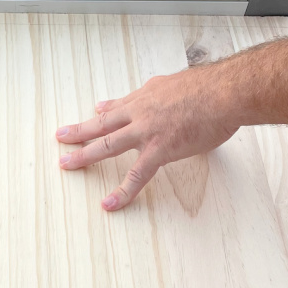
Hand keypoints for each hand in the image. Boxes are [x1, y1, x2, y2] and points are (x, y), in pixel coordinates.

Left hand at [55, 68, 240, 209]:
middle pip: (102, 123)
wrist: (226, 93)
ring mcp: (146, 132)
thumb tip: (153, 89)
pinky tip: (109, 203)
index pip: (119, 106)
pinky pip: (137, 175)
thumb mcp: (178, 83)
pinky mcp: (159, 150)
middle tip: (60, 137)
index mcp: (147, 97)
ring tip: (65, 165)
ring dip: (84, 155)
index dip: (104, 112)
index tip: (93, 113)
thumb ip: (160, 90)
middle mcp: (140, 112)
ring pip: (107, 144)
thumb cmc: (211, 88)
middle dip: (78, 131)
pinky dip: (122, 191)